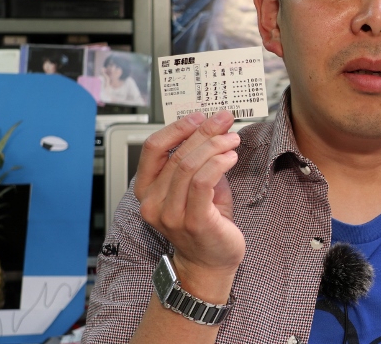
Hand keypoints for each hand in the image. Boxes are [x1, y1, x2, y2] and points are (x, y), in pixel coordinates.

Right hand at [134, 111, 243, 292]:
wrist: (209, 264)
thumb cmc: (204, 223)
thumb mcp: (194, 187)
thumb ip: (197, 161)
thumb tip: (213, 129)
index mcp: (147, 190)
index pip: (152, 148)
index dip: (177, 127)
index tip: (200, 116)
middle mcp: (153, 203)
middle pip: (177, 153)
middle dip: (204, 131)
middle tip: (225, 120)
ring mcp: (171, 214)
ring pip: (189, 164)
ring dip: (215, 145)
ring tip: (233, 140)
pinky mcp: (193, 221)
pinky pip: (203, 181)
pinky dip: (218, 163)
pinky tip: (230, 157)